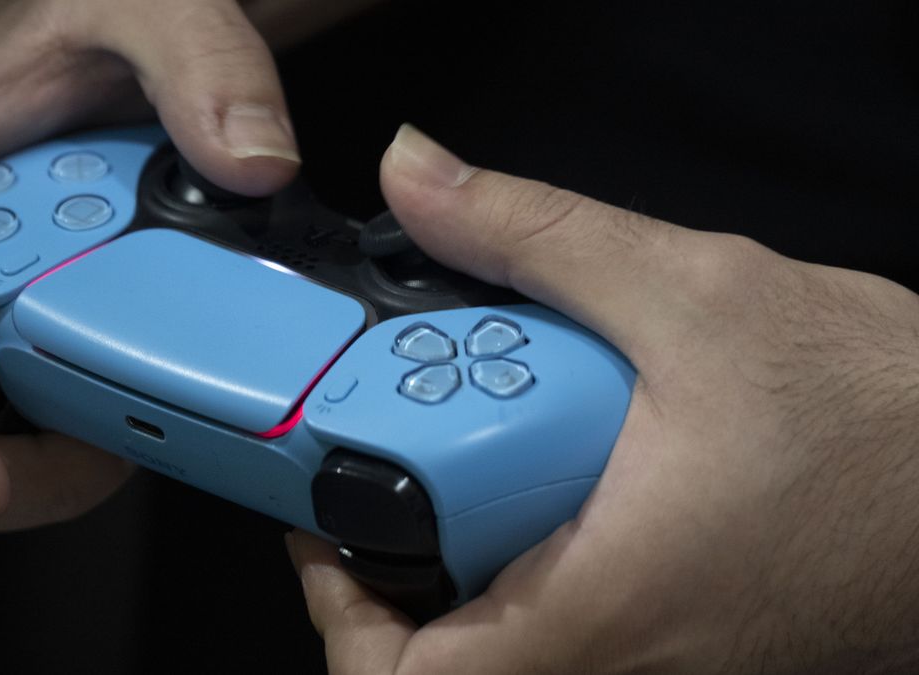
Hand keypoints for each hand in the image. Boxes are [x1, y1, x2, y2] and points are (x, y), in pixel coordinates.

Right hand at [0, 0, 375, 528]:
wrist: (112, 15)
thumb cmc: (85, 7)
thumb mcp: (146, 7)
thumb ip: (204, 67)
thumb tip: (251, 161)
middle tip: (94, 465)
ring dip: (35, 465)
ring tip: (122, 440)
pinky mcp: (12, 309)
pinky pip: (11, 403)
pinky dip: (64, 434)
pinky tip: (129, 409)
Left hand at [288, 125, 918, 672]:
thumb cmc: (877, 416)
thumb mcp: (693, 294)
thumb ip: (533, 234)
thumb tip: (415, 178)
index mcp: (602, 609)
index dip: (341, 619)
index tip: (323, 533)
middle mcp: (624, 661)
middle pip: (444, 667)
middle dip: (389, 577)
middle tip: (379, 480)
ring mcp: (657, 662)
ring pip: (505, 650)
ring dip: (456, 567)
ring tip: (461, 470)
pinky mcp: (684, 644)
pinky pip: (567, 630)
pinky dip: (524, 565)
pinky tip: (548, 482)